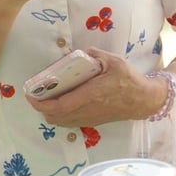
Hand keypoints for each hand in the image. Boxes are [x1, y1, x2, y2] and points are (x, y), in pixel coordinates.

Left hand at [27, 48, 160, 126]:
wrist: (144, 100)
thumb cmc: (129, 80)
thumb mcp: (114, 61)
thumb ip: (94, 54)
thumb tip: (75, 53)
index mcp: (91, 95)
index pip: (59, 105)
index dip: (41, 103)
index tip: (31, 95)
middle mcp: (87, 110)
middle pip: (55, 116)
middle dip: (41, 107)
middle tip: (36, 94)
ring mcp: (90, 118)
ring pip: (61, 122)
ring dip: (50, 112)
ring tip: (47, 98)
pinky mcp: (93, 122)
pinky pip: (70, 122)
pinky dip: (60, 115)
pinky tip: (62, 103)